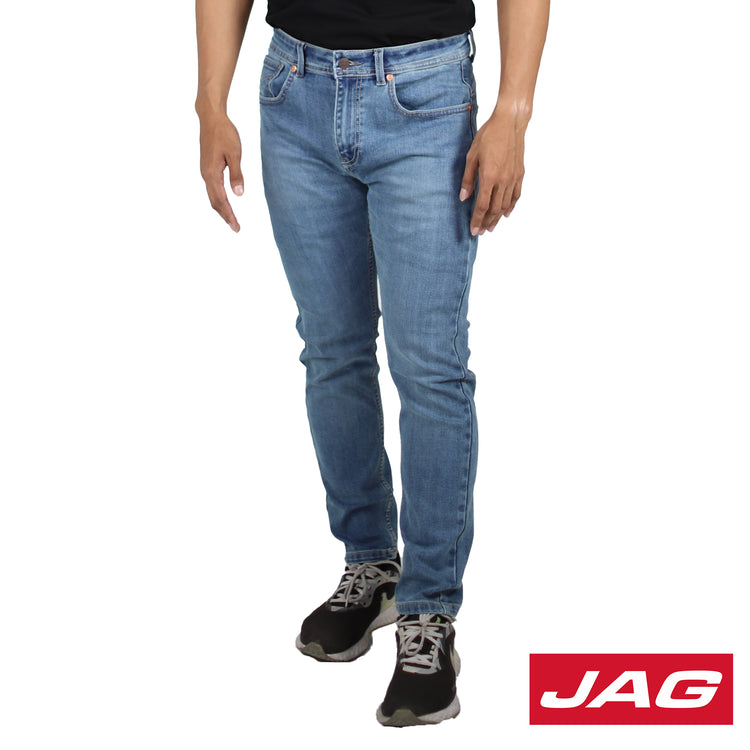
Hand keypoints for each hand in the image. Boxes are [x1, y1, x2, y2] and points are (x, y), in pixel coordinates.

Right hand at [198, 112, 243, 231]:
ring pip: (212, 196)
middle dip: (225, 216)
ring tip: (231, 219)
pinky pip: (211, 189)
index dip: (229, 215)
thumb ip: (237, 175)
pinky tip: (225, 202)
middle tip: (235, 227)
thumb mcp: (235, 154)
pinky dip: (218, 199)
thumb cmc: (224, 133)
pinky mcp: (207, 168)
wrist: (211, 118)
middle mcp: (206, 175)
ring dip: (221, 209)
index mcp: (212, 174)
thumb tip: (238, 195)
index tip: (236, 226)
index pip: (221, 200)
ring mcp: (205, 171)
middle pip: (214, 202)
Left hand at [459, 104, 528, 234]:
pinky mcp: (520, 173)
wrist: (510, 122)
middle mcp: (503, 180)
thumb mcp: (471, 156)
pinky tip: (506, 213)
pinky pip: (516, 195)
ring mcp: (513, 178)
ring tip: (492, 227)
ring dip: (498, 218)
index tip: (473, 230)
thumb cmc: (489, 136)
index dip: (477, 220)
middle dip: (487, 222)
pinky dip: (511, 206)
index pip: (482, 206)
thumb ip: (468, 179)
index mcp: (489, 176)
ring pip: (505, 204)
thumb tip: (463, 198)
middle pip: (494, 209)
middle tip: (481, 231)